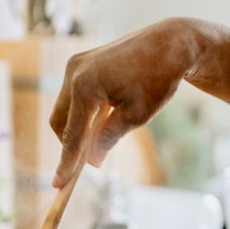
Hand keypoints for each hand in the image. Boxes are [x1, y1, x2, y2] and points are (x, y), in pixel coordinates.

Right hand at [48, 18, 200, 187]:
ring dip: (77, 126)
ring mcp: (75, 64)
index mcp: (85, 87)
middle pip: (59, 121)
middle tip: (84, 164)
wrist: (170, 44)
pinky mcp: (81, 62)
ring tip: (101, 137)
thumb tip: (91, 162)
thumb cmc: (158, 79)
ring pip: (64, 108)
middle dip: (70, 143)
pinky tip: (103, 117)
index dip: (66, 163)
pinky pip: (73, 94)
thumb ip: (108, 138)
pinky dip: (83, 111)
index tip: (59, 185)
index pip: (72, 134)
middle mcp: (74, 73)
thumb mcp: (136, 116)